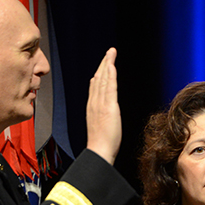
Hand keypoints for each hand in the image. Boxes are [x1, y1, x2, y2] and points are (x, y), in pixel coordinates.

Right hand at [86, 48, 120, 164]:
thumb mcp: (99, 126)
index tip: (104, 64)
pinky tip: (112, 65)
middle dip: (104, 64)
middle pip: (98, 79)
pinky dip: (110, 75)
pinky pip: (109, 88)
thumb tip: (104, 110)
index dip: (100, 73)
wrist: (99, 152)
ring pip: (103, 79)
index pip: (95, 86)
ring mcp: (100, 104)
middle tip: (109, 52)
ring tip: (111, 52)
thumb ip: (101, 115)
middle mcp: (94, 103)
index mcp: (92, 107)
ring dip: (107, 64)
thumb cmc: (101, 144)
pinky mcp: (108, 107)